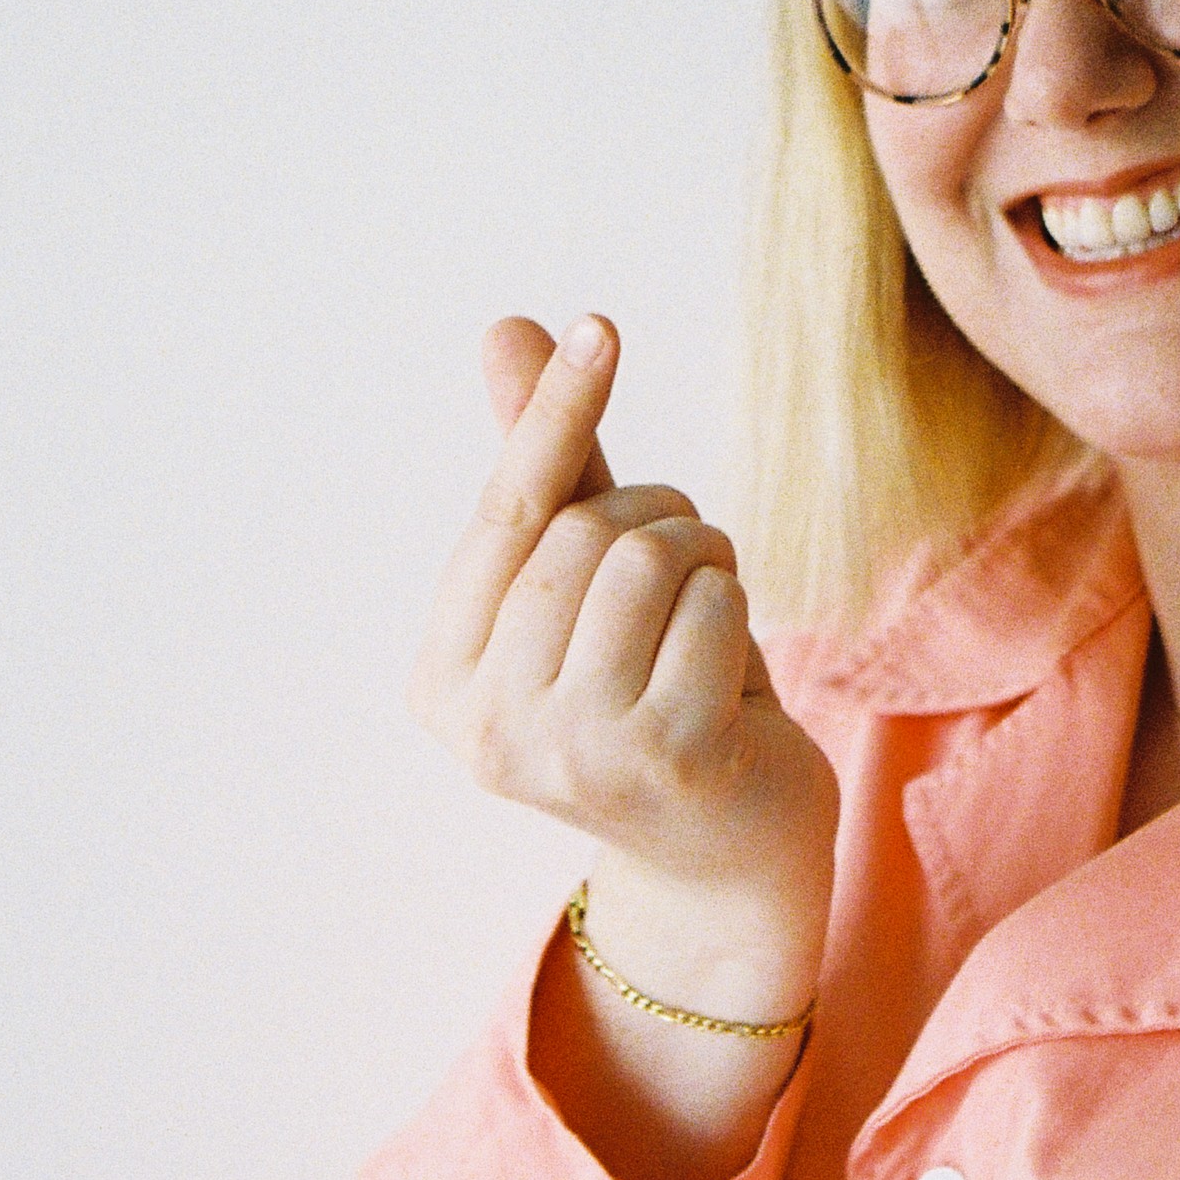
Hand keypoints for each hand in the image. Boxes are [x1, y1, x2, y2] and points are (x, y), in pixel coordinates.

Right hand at [408, 315, 838, 920]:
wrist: (726, 854)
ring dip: (702, 560)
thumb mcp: (587, 578)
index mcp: (443, 680)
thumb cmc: (650, 689)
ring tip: (702, 620)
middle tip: (683, 572)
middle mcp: (486, 728)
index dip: (553, 417)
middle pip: (583, 531)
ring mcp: (569, 752)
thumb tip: (507, 327)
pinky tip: (732, 674)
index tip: (599, 326)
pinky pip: (712, 607)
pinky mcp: (661, 760)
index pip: (503, 515)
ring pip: (648, 559)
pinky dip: (736, 611)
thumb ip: (545, 465)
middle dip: (655, 518)